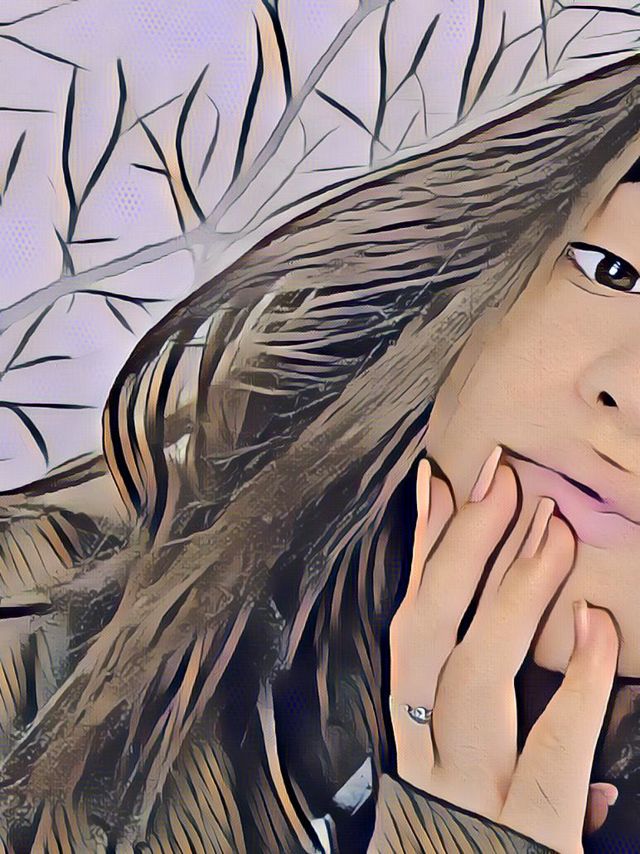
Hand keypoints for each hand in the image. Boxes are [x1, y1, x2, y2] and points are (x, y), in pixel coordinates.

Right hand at [389, 447, 619, 853]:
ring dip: (511, 596)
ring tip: (548, 530)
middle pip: (429, 636)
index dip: (420, 552)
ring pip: (474, 678)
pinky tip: (594, 627)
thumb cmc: (481, 850)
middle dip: (460, 551)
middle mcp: (428, 758)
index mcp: (414, 739)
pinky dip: (572, 685)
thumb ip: (524, 745)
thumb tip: (585, 690)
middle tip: (502, 482)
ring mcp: (470, 794)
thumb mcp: (486, 790)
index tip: (440, 481)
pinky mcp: (527, 834)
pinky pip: (549, 754)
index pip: (408, 625)